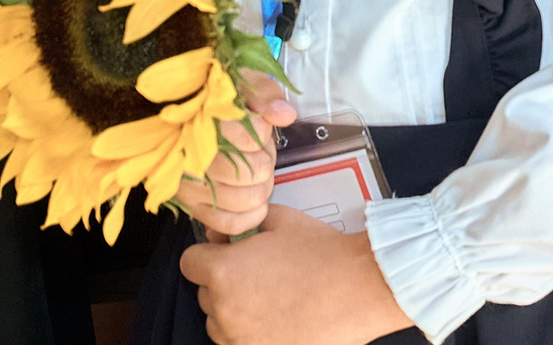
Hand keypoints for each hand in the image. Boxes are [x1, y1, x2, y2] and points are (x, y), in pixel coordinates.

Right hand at [174, 72, 293, 237]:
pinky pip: (226, 222)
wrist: (174, 115)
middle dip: (265, 160)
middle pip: (254, 171)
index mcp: (203, 121)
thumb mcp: (241, 81)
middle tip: (256, 151)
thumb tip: (283, 115)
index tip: (256, 126)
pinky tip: (255, 202)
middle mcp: (191, 156)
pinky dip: (248, 216)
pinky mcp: (187, 205)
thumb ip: (265, 94)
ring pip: (243, 199)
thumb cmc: (215, 98)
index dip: (265, 134)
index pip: (255, 137)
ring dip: (260, 186)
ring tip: (252, 170)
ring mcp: (187, 184)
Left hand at [182, 203, 412, 344]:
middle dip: (224, 282)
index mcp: (224, 270)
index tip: (225, 253)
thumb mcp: (285, 220)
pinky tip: (280, 316)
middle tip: (259, 272)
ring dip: (234, 311)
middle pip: (205, 294)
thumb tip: (227, 232)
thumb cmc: (326, 253)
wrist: (362, 286)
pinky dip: (252, 331)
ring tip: (272, 298)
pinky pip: (240, 341)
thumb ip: (248, 223)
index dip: (208, 254)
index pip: (190, 262)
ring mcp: (239, 336)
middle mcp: (223, 307)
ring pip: (219, 323)